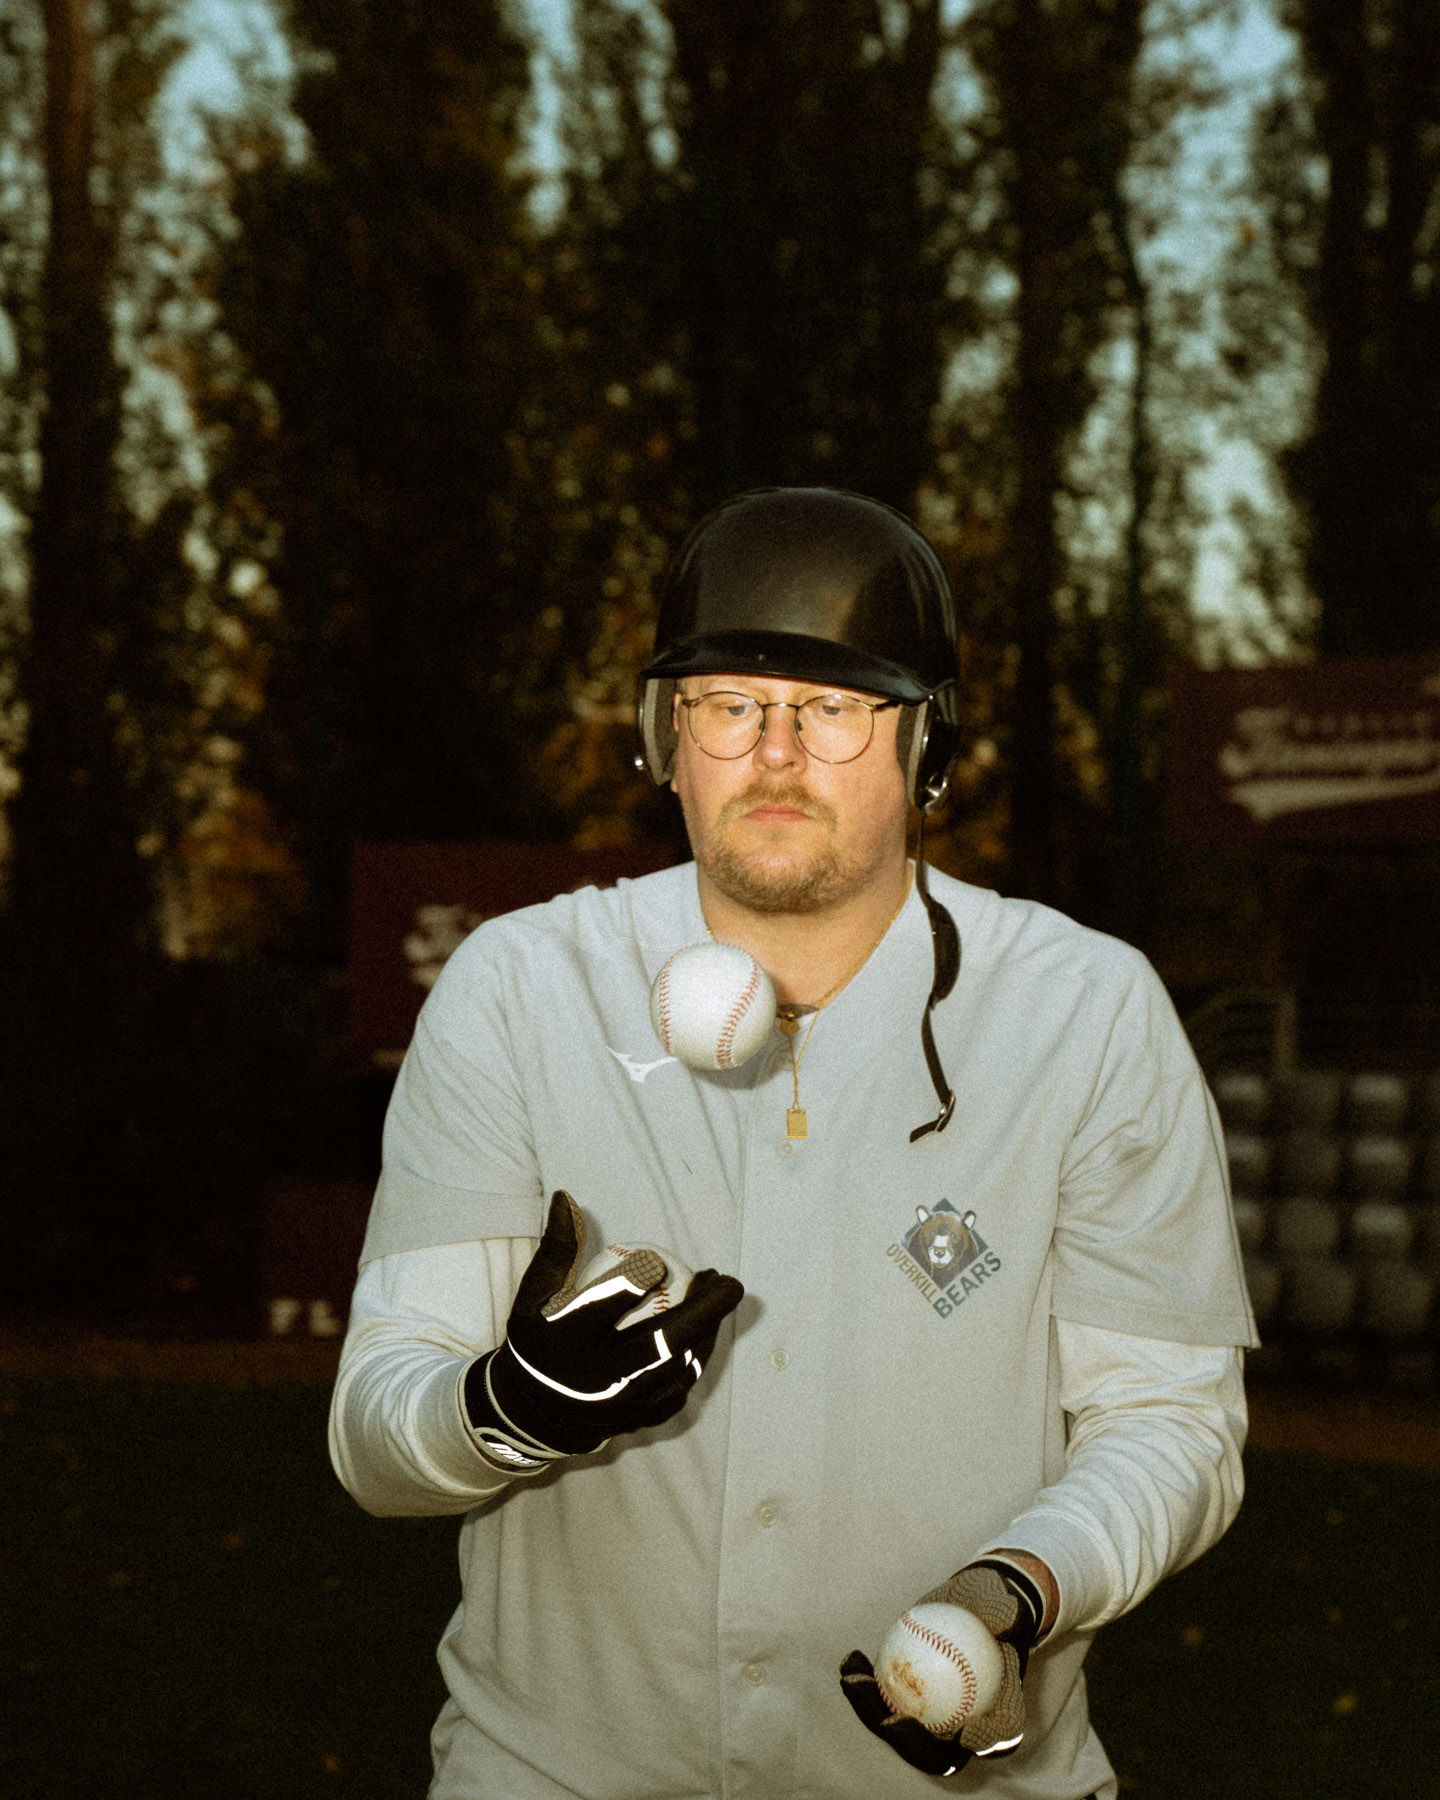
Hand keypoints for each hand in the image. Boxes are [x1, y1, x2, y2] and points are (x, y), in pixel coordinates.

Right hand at [463, 1191, 743, 1473]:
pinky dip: (698, 1357)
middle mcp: (594, 1377)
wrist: (534, 1412)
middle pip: (659, 1343)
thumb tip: (567, 1196)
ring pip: (677, 1366)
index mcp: (564, 1341)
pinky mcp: (638, 1420)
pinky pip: (680, 1388)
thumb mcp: (533, 1296)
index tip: (658, 1259)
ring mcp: (620, 1403)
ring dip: (707, 1330)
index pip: (604, 1306)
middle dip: (701, 1310)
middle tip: (724, 1280)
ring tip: (718, 1293)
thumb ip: (556, 1249)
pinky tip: (707, 1329)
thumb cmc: (538, 1339)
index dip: (636, 1280)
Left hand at [840, 1558, 1045, 1776]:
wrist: (978, 1606)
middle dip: (909, 1742)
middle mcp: (964, 1729)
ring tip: (854, 1681)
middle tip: (890, 1721)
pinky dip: (866, 1686)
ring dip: (873, 1713)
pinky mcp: (907, 1705)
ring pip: (901, 1730)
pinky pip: (883, 1701)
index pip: (991, 1740)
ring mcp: (933, 1721)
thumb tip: (1010, 1618)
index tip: (961, 1732)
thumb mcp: (1006, 1601)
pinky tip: (852, 1660)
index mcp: (1000, 1716)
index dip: (977, 1744)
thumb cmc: (998, 1606)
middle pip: (936, 1751)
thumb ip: (1006, 1612)